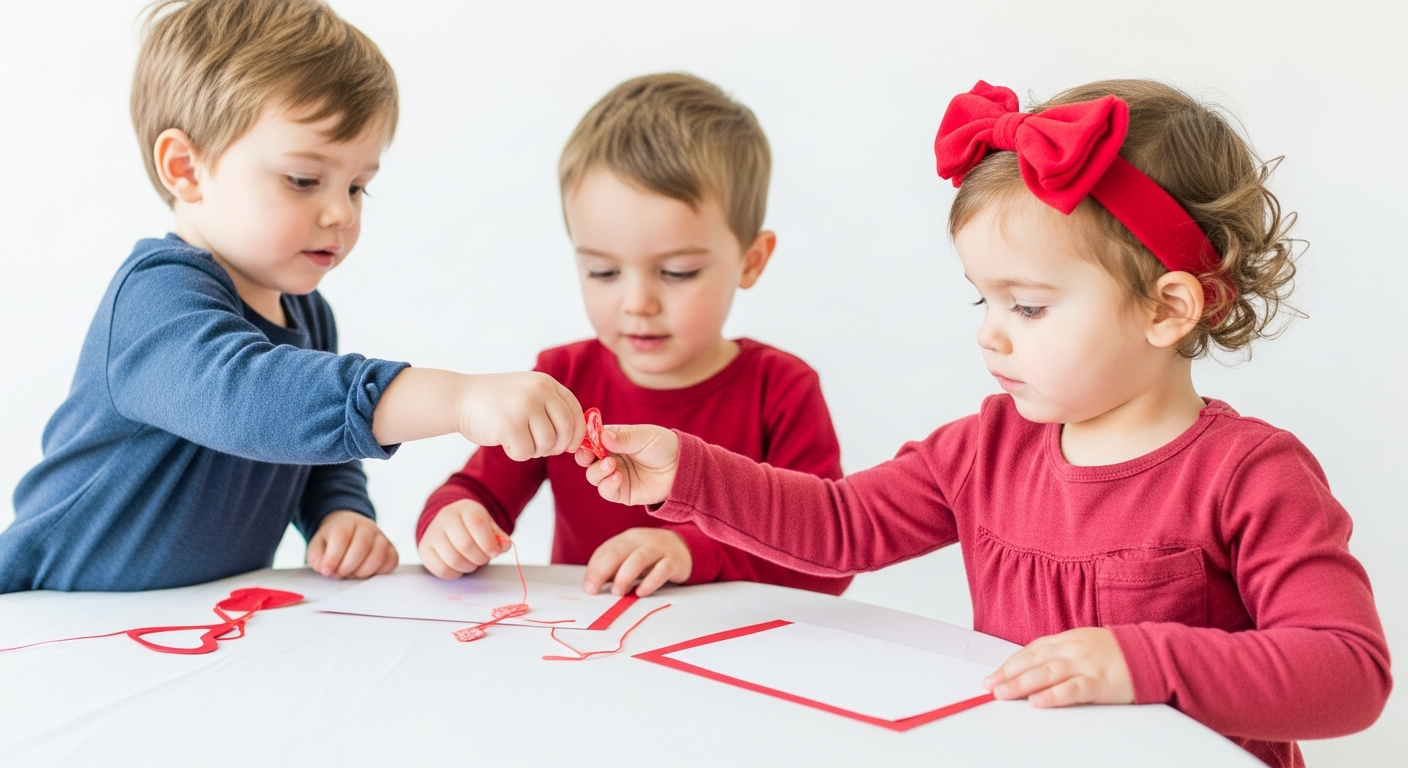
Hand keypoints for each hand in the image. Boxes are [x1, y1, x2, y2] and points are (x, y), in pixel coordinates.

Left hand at [306, 510, 398, 578]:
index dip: (333, 558)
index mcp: (345, 523)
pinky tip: (366, 572)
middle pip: (361, 546)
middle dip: (347, 567)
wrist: (348, 529)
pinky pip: (391, 561)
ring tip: (352, 573)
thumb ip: (317, 559)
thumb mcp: (317, 547)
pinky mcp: (391, 548)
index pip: (342, 537)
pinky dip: (379, 572)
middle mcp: (366, 527)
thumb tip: (326, 569)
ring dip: (363, 571)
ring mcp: (381, 537)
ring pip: (379, 555)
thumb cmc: (332, 542)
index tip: (327, 571)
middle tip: (339, 574)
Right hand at [417, 500, 510, 578]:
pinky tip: (461, 567)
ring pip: (453, 559)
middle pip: (465, 545)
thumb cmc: (471, 526)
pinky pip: (441, 569)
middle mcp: (445, 518)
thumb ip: (498, 536)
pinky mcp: (425, 549)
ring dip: (469, 567)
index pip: (477, 525)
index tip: (494, 552)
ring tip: (473, 562)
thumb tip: (504, 546)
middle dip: (480, 558)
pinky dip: (456, 573)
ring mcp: (432, 533)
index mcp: (465, 508)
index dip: (489, 543)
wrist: (448, 522)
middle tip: (484, 559)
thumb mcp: (488, 525)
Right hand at [459, 372, 584, 460]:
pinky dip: (517, 453)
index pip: (575, 412)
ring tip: (518, 440)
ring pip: (547, 444)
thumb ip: (550, 409)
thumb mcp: (527, 394)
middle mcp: (539, 391)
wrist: (458, 398)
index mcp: (546, 383)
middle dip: (556, 447)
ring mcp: (525, 406)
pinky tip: (505, 442)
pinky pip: (527, 452)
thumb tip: (576, 440)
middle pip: (566, 430)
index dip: (577, 433)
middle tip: (540, 448)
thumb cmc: (494, 402)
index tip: (570, 445)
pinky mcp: (510, 424)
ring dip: (534, 451)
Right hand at [577, 424, 679, 506]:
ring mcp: (615, 475)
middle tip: (589, 455)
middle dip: (584, 457)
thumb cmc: (664, 446)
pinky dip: (607, 485)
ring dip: (597, 471)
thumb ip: (624, 438)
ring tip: (611, 465)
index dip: (584, 440)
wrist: (682, 468)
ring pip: (592, 476)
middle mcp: (611, 457)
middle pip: (586, 459)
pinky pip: (606, 491)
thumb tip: (602, 436)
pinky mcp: (622, 493)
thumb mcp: (645, 436)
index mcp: (613, 440)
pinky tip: (617, 477)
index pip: (590, 439)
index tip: (584, 440)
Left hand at [583, 528, 691, 596]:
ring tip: (617, 592)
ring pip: (638, 559)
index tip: (588, 588)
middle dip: (602, 572)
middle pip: (617, 552)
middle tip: (594, 591)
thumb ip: (614, 568)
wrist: (685, 547)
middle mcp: (641, 540)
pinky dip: (650, 582)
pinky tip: (641, 593)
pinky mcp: (674, 561)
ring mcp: (658, 549)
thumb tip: (593, 586)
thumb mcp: (631, 557)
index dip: (593, 569)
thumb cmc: (651, 556)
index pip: (605, 551)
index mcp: (627, 539)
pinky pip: (661, 570)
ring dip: (624, 577)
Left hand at [984, 627, 1133, 707]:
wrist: (1151, 654)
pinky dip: (1053, 696)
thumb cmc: (1115, 652)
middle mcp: (1073, 649)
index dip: (1010, 663)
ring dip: (1022, 684)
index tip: (993, 675)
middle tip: (990, 686)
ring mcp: (1086, 665)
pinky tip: (1037, 702)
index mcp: (1067, 639)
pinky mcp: (1100, 682)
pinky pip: (1072, 689)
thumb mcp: (1083, 644)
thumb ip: (1059, 652)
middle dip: (1009, 674)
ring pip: (1047, 673)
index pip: (1031, 650)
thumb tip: (1030, 667)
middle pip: (1034, 661)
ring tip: (1004, 693)